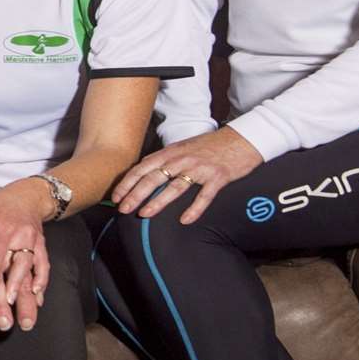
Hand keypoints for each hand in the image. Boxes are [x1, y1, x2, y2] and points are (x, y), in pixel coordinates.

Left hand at [113, 127, 262, 224]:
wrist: (242, 139)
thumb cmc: (211, 146)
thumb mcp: (184, 148)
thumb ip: (167, 161)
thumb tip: (147, 176)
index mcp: (172, 152)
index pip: (144, 167)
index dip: (128, 182)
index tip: (116, 196)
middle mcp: (183, 159)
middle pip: (154, 177)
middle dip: (136, 194)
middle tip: (123, 208)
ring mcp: (200, 168)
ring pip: (175, 186)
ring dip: (158, 201)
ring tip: (144, 214)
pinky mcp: (218, 177)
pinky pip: (204, 195)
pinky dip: (194, 209)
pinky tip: (185, 220)